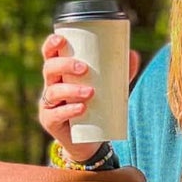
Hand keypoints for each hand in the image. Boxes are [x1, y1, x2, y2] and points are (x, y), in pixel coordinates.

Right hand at [39, 33, 141, 155]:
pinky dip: (69, 110)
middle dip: (65, 66)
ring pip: (53, 92)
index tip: (62, 39)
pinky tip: (81, 108)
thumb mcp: (108, 90)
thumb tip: (133, 54)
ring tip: (90, 93)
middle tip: (84, 69)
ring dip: (71, 90)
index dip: (51, 44)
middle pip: (49, 69)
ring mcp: (48, 105)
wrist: (88, 142)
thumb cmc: (95, 109)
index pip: (50, 55)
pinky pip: (56, 115)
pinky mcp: (50, 122)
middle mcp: (51, 86)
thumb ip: (120, 74)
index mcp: (60, 73)